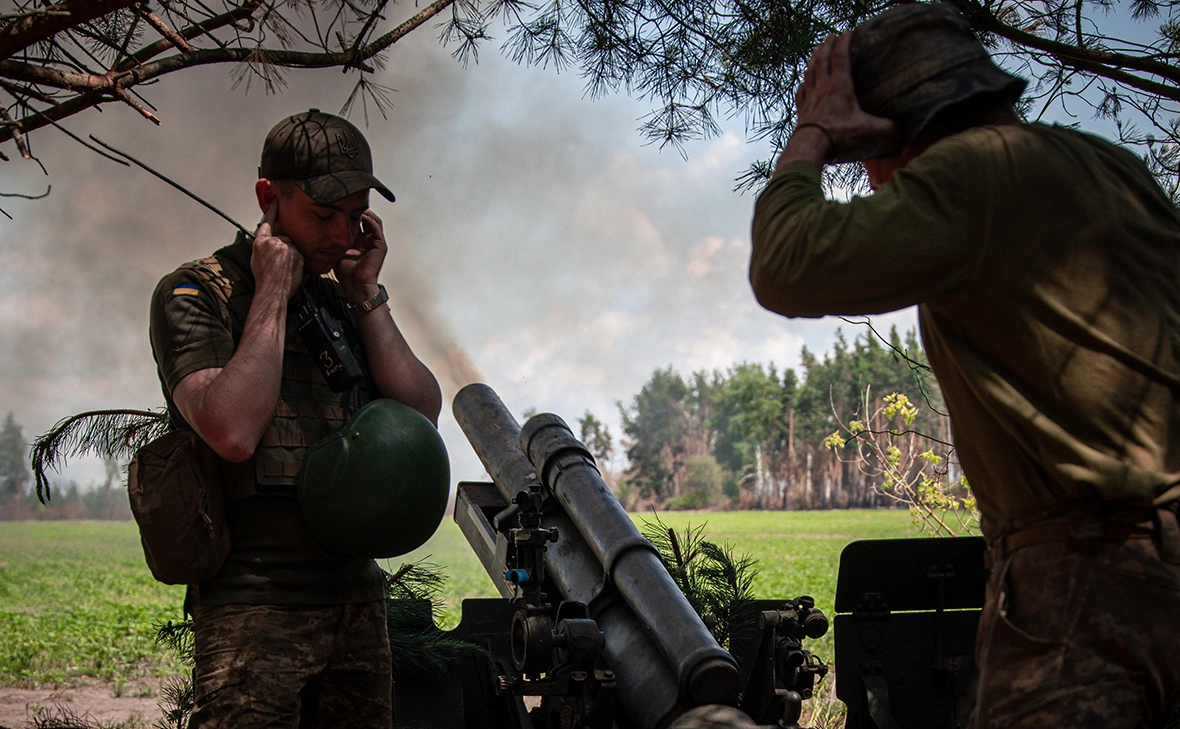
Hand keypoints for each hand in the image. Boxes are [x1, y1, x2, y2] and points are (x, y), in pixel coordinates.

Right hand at [251, 204, 303, 299]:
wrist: (273, 290)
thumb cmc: (263, 278)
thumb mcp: (256, 259)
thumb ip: (261, 247)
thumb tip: (260, 241)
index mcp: (261, 242)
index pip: (267, 222)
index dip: (272, 211)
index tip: (276, 202)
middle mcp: (274, 241)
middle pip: (283, 238)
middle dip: (283, 248)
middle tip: (278, 263)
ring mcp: (286, 247)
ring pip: (292, 247)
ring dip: (290, 256)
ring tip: (283, 270)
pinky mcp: (297, 254)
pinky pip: (299, 255)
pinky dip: (297, 262)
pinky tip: (290, 271)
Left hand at [335, 209, 387, 304]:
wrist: (355, 285)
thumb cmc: (346, 273)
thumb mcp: (336, 251)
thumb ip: (334, 241)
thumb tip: (320, 230)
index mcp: (360, 242)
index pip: (358, 223)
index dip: (350, 214)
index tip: (341, 206)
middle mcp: (369, 241)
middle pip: (367, 220)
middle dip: (358, 210)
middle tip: (349, 201)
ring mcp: (376, 243)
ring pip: (373, 221)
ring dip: (365, 212)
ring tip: (356, 205)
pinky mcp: (380, 245)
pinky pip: (376, 227)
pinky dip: (370, 219)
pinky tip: (361, 214)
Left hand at [775, 32, 896, 171]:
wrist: (809, 147)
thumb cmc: (837, 135)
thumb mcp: (867, 131)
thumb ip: (886, 128)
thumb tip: (900, 132)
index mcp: (839, 85)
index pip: (840, 56)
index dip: (844, 41)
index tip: (848, 32)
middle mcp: (822, 87)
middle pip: (822, 59)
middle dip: (826, 45)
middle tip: (830, 36)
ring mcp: (810, 97)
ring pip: (810, 71)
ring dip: (813, 59)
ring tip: (816, 52)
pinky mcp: (802, 109)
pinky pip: (801, 91)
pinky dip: (803, 82)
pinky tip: (804, 82)